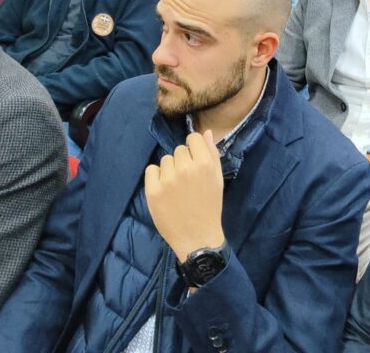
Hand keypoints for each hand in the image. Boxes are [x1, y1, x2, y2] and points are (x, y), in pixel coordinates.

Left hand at [145, 131, 225, 261]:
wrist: (197, 237)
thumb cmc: (210, 207)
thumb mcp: (217, 179)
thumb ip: (212, 154)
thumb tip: (205, 132)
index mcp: (205, 164)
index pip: (193, 138)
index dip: (194, 149)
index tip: (195, 162)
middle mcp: (186, 168)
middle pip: (179, 150)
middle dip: (183, 161)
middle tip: (187, 180)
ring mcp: (168, 179)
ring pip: (165, 159)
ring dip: (170, 169)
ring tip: (176, 187)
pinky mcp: (153, 190)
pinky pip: (151, 170)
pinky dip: (156, 177)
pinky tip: (164, 189)